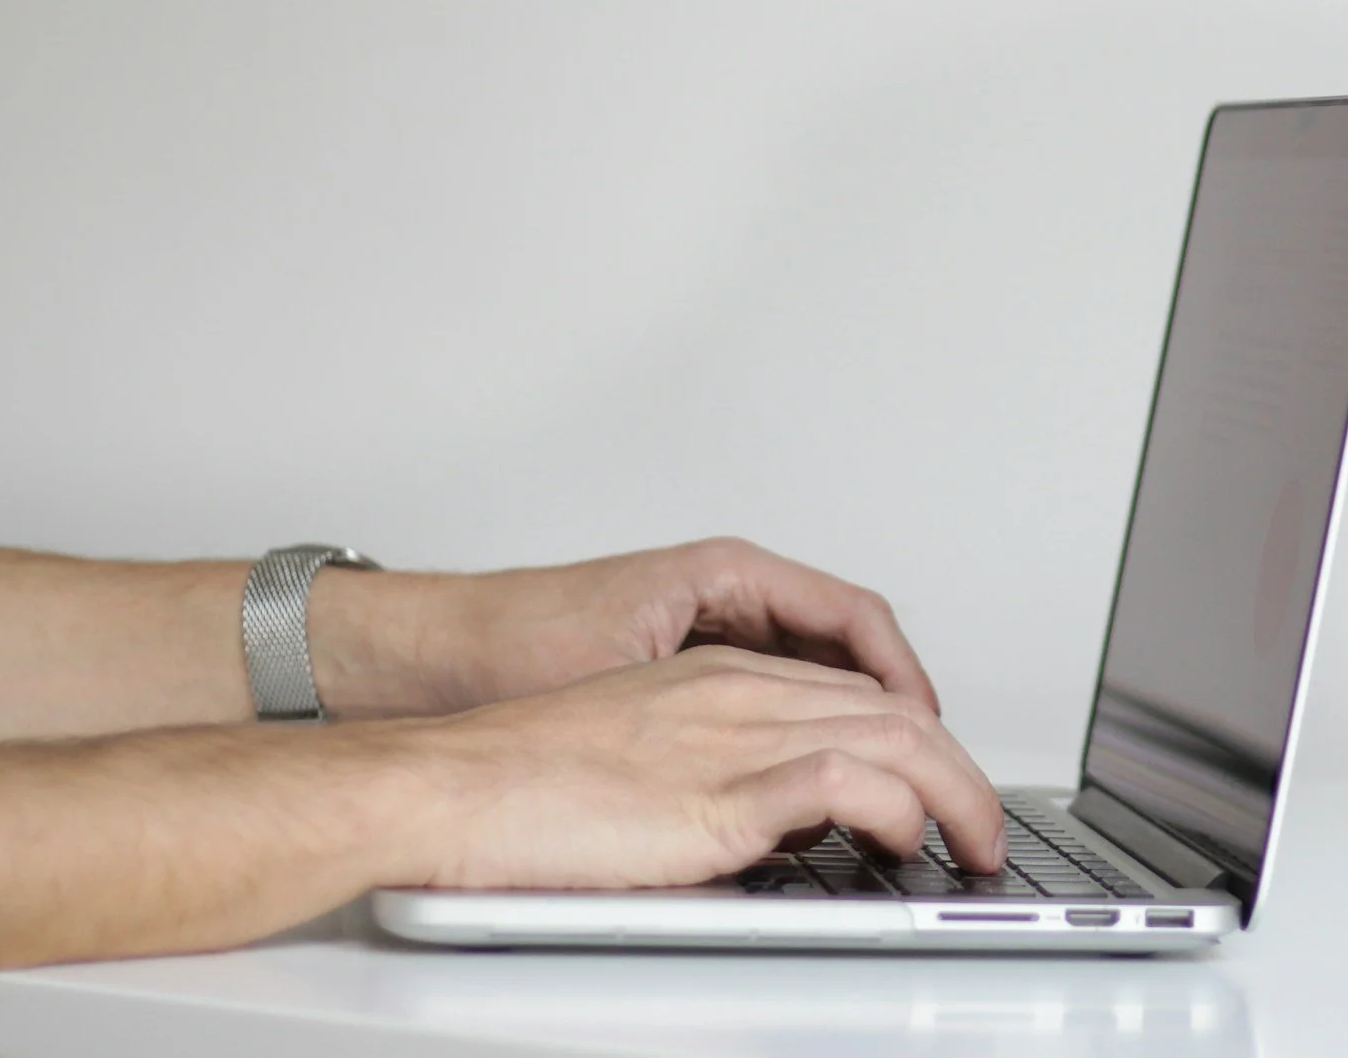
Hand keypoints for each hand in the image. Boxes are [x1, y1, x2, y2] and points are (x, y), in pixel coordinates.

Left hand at [313, 538, 940, 719]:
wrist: (419, 656)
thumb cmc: (504, 644)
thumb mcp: (626, 677)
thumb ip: (713, 709)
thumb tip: (794, 750)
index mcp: (726, 573)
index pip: (852, 615)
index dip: (901, 674)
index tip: (927, 724)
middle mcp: (725, 591)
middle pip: (845, 641)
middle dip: (891, 700)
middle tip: (924, 760)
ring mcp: (707, 625)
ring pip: (812, 670)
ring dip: (850, 716)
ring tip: (880, 771)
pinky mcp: (684, 663)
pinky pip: (772, 690)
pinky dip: (803, 728)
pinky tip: (807, 774)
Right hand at [392, 647, 1007, 887]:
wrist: (446, 784)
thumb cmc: (516, 782)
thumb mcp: (641, 763)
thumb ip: (717, 777)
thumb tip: (778, 829)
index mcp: (717, 676)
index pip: (855, 691)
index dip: (916, 737)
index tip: (944, 783)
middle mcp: (737, 692)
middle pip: (893, 709)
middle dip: (960, 768)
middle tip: (984, 825)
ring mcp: (731, 735)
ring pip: (892, 737)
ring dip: (954, 794)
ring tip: (975, 843)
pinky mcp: (716, 791)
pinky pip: (843, 784)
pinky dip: (898, 808)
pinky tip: (909, 840)